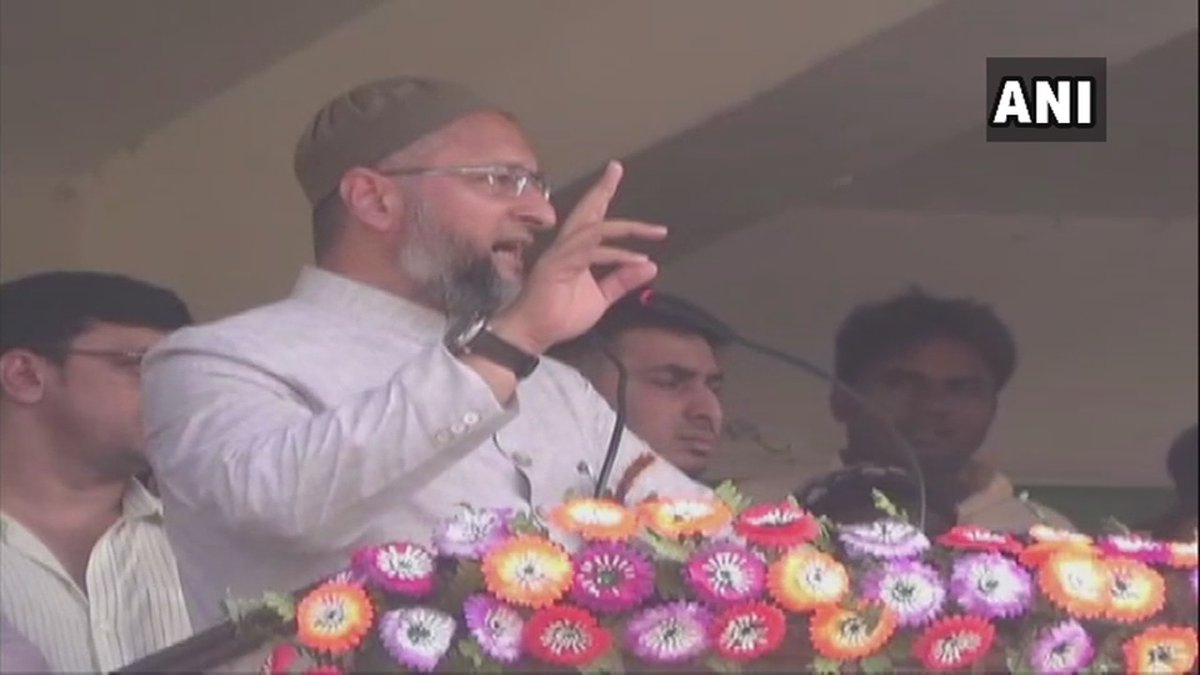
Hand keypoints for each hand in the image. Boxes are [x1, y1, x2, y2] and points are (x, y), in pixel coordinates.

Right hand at [491, 161, 665, 353]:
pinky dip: (616, 256)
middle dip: (602, 189)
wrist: (534, 333)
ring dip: (626, 229)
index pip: (592, 218)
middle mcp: (567, 246)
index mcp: (575, 250)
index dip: (603, 195)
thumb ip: (622, 281)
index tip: (615, 173)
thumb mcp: (600, 298)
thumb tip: (652, 265)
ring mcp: (561, 255)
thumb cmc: (560, 315)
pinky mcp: (559, 267)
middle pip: (587, 211)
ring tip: (654, 232)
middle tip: (616, 168)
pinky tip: (636, 259)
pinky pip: (592, 255)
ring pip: (594, 231)